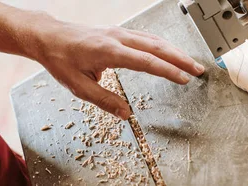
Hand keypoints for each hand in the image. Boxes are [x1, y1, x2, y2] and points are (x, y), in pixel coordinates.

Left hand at [28, 20, 204, 119]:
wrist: (49, 37)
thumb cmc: (60, 59)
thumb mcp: (78, 86)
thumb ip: (104, 100)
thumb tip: (125, 114)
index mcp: (108, 51)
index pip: (146, 61)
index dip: (167, 70)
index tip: (184, 78)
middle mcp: (117, 38)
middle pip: (156, 46)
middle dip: (180, 58)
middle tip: (198, 69)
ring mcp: (118, 32)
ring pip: (153, 39)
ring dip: (173, 50)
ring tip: (189, 63)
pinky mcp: (117, 32)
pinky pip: (145, 36)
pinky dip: (161, 45)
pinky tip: (168, 52)